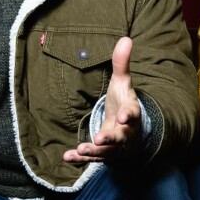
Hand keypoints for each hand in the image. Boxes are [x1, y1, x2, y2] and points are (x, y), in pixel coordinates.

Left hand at [63, 37, 141, 163]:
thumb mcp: (122, 83)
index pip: (132, 114)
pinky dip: (80, 160)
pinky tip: (67, 157)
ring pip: (106, 152)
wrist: (128, 130)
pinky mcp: (103, 154)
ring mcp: (114, 146)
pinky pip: (92, 159)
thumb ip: (122, 63)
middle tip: (99, 139)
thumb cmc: (123, 103)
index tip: (124, 116)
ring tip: (81, 150)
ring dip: (94, 152)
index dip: (129, 115)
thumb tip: (125, 39)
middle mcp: (124, 132)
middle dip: (110, 139)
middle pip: (120, 138)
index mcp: (130, 113)